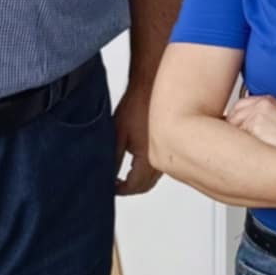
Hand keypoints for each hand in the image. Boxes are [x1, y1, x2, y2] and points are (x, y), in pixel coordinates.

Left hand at [114, 80, 161, 195]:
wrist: (153, 85)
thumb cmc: (136, 104)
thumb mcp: (117, 134)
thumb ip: (113, 159)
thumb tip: (106, 176)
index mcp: (148, 158)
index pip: (134, 186)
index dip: (119, 189)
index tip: (109, 186)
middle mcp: (161, 158)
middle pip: (145, 186)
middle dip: (129, 187)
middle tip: (114, 183)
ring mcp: (167, 151)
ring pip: (153, 177)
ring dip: (138, 179)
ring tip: (123, 173)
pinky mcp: (169, 144)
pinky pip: (159, 166)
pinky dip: (146, 169)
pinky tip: (136, 160)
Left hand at [227, 92, 275, 153]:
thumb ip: (261, 117)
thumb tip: (242, 128)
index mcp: (266, 100)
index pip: (239, 106)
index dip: (235, 120)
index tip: (235, 130)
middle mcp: (260, 104)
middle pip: (233, 117)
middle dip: (233, 131)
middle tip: (238, 144)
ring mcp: (256, 115)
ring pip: (233, 129)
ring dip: (238, 140)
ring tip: (248, 150)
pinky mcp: (254, 127)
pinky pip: (238, 139)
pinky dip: (241, 147)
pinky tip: (251, 152)